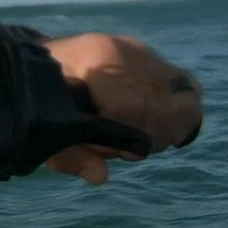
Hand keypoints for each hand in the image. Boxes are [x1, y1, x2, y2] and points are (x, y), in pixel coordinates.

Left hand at [41, 32, 203, 184]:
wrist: (38, 62)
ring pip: (186, 97)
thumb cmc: (41, 102)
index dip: (125, 137)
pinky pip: (189, 87)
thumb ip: (70, 157)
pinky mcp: (153, 58)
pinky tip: (157, 126)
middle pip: (162, 105)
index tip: (109, 150)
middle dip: (148, 137)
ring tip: (142, 138)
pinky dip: (182, 113)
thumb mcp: (45, 132)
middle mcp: (123, 51)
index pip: (129, 105)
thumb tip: (101, 176)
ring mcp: (142, 52)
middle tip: (125, 148)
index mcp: (91, 60)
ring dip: (170, 127)